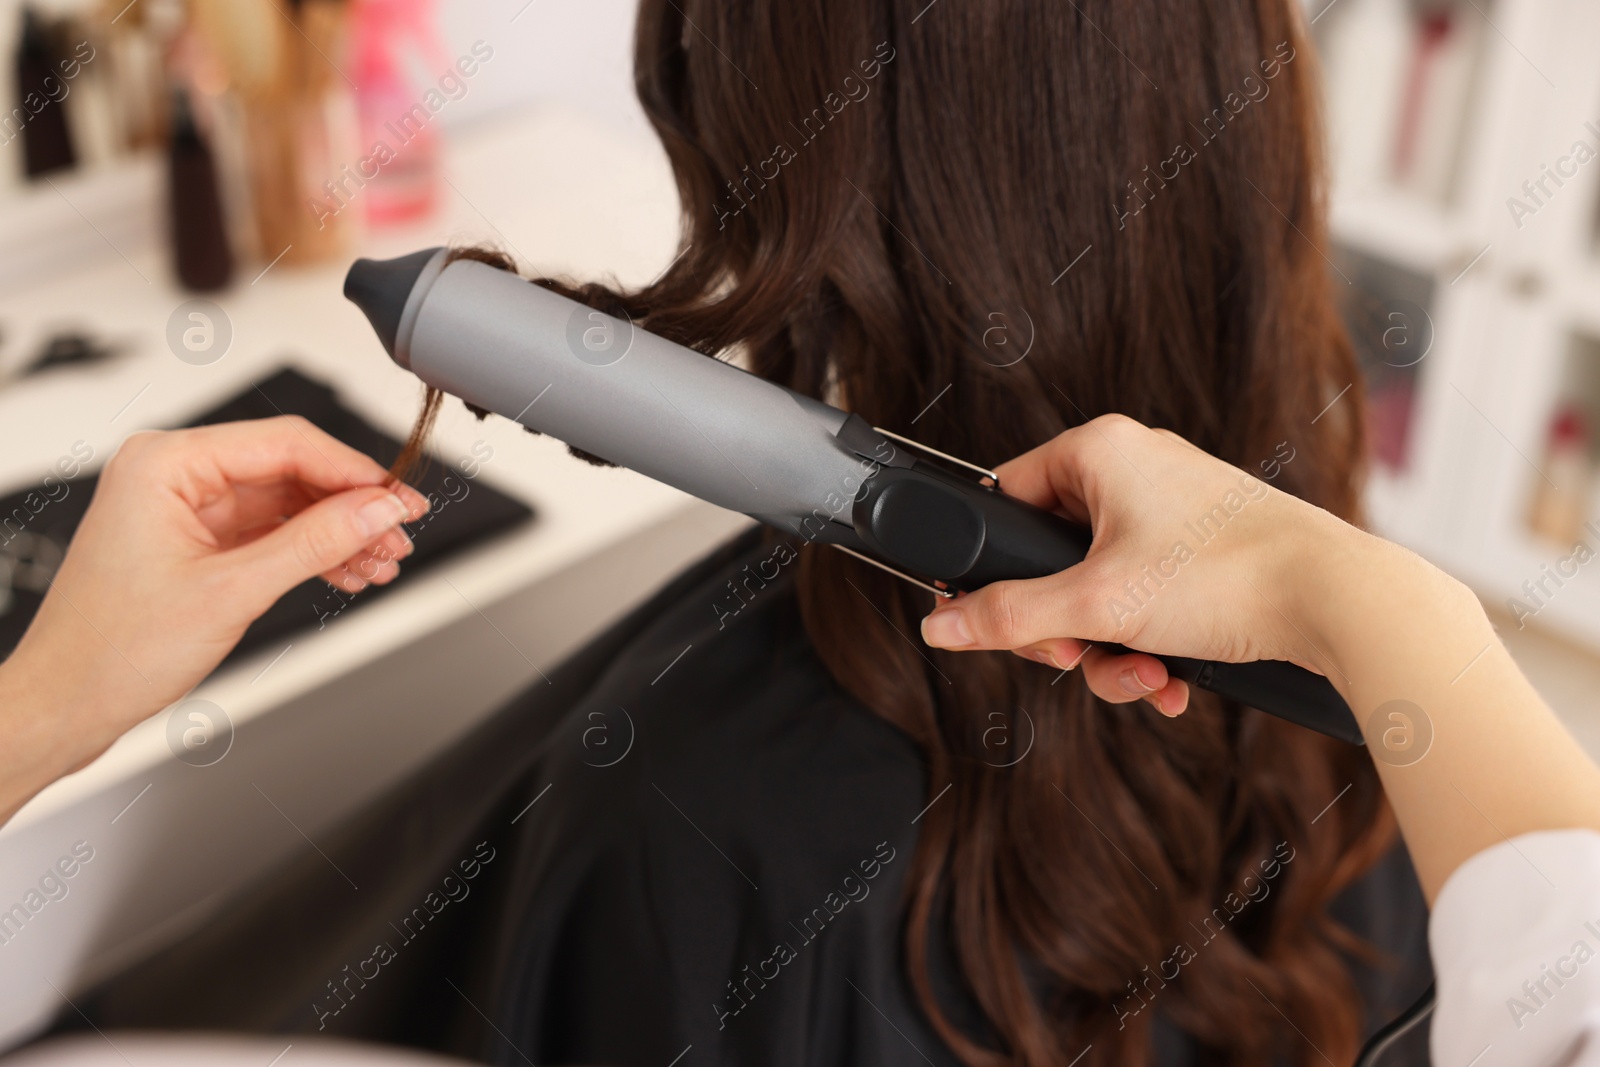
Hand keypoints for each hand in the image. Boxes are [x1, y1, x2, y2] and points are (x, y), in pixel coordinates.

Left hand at [1, 416, 427, 783]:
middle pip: (293, 471)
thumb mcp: (231, 592)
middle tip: (398, 535)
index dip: (353, 472)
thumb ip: (313, 543)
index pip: (286, 444)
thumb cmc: (111, 650)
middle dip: (351, 508)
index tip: (399, 498)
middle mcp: (173, 474)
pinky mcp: (196, 540)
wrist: (66, 704)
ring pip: (288, 504)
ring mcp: (186, 507)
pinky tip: (348, 571)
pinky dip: (311, 553)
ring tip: (381, 562)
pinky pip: (270, 532)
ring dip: (338, 534)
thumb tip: (375, 509)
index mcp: (165, 463)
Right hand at [917, 415, 1362, 715]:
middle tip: (1077, 657)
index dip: (996, 568)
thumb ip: (1007, 617)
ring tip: (1141, 677)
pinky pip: (1147, 596)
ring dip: (1110, 648)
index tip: (1000, 621)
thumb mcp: (1095, 606)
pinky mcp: (1206, 548)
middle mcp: (1135, 468)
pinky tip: (1169, 679)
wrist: (1338, 600)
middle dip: (1065, 628)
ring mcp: (1174, 508)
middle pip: (1052, 557)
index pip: (1005, 497)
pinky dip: (1149, 643)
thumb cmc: (1228, 576)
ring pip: (1101, 589)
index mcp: (1098, 450)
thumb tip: (940, 625)